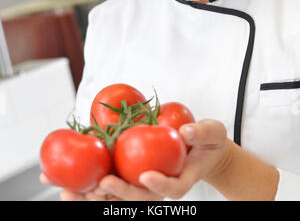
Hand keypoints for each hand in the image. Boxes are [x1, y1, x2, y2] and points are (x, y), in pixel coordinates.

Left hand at [40, 119, 230, 200]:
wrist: (200, 149)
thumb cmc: (207, 142)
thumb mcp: (213, 132)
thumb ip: (202, 132)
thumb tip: (186, 131)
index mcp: (179, 181)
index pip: (170, 189)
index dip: (158, 186)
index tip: (146, 176)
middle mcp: (157, 187)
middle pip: (135, 199)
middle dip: (116, 195)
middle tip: (99, 185)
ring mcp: (141, 185)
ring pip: (115, 198)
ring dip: (90, 196)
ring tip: (65, 189)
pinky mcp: (128, 177)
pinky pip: (107, 183)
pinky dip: (86, 184)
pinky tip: (63, 181)